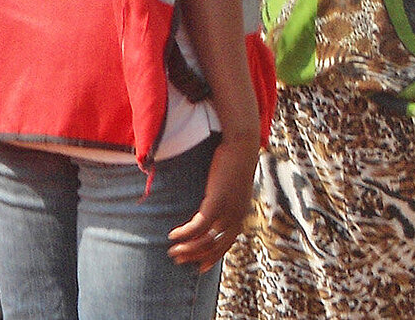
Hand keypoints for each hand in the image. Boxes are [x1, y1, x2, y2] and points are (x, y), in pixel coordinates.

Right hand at [167, 135, 259, 271]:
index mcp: (241, 214)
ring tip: (173, 250)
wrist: (241, 145)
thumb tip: (211, 207)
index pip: (227, 243)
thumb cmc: (233, 163)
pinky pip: (199, 225)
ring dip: (188, 248)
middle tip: (178, 258)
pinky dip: (185, 233)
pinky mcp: (217, 201)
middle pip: (216, 245)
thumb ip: (223, 200)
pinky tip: (173, 235)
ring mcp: (229, 210)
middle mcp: (237, 216)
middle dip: (196, 256)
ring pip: (207, 239)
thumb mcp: (230, 186)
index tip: (200, 268)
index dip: (213, 257)